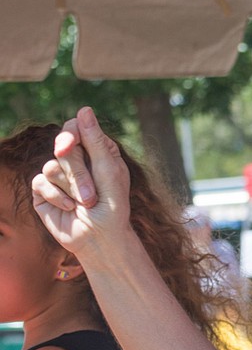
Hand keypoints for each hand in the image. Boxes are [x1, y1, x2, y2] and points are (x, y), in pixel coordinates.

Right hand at [31, 107, 131, 261]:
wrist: (101, 240)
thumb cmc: (112, 207)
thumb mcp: (109, 171)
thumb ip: (95, 141)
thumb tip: (84, 109)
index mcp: (96, 150)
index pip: (76, 126)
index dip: (72, 134)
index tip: (70, 146)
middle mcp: (76, 159)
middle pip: (63, 147)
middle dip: (78, 174)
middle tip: (91, 195)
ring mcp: (58, 175)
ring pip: (51, 166)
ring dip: (71, 189)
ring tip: (85, 205)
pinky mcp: (43, 191)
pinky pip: (40, 182)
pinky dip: (57, 197)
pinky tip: (70, 209)